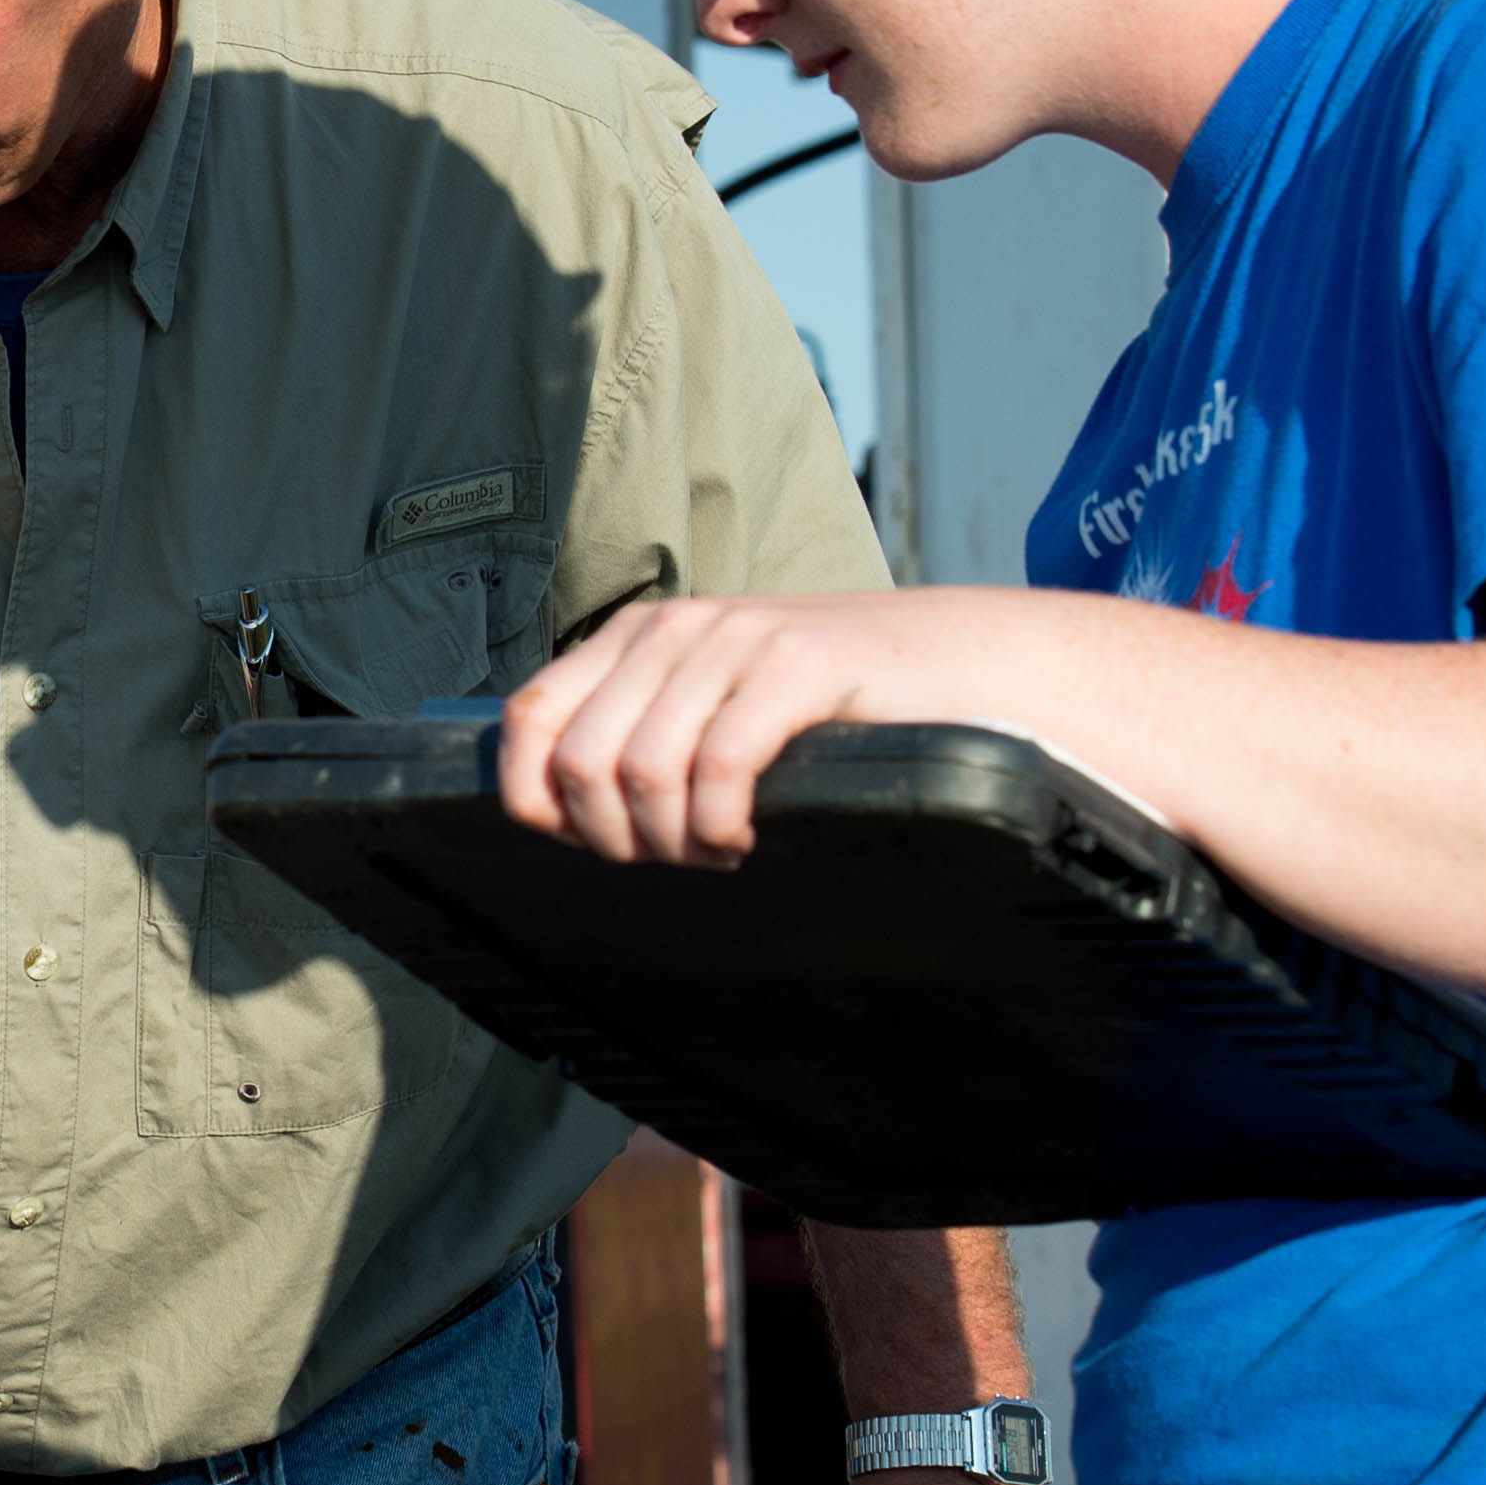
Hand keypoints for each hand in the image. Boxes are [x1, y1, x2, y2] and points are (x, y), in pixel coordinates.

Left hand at [498, 588, 1008, 864]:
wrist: (956, 662)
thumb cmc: (829, 704)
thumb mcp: (713, 704)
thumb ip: (639, 734)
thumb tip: (557, 810)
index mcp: (637, 636)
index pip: (528, 719)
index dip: (538, 801)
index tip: (592, 843)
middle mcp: (673, 627)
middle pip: (579, 761)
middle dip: (614, 837)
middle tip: (675, 857)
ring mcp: (735, 639)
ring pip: (642, 771)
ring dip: (673, 840)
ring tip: (718, 848)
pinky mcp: (796, 665)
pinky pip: (717, 767)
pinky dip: (720, 826)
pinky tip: (746, 837)